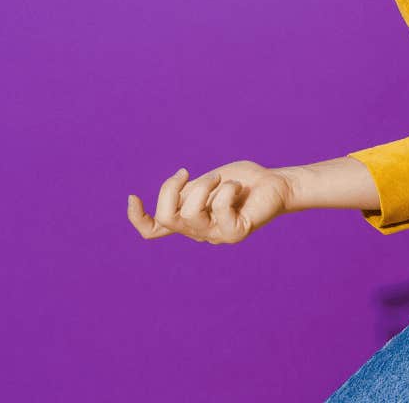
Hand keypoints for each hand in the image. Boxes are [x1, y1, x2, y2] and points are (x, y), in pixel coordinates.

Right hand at [127, 161, 293, 243]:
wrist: (274, 184)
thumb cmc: (241, 180)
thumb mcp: (205, 181)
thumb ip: (186, 189)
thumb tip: (172, 191)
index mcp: (187, 219)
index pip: (153, 230)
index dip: (137, 219)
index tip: (133, 196)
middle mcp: (198, 231)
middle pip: (165, 218)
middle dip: (170, 189)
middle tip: (187, 172)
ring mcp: (215, 235)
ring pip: (188, 214)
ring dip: (202, 187)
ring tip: (220, 179)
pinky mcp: (235, 234)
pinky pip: (219, 211)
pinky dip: (225, 190)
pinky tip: (236, 188)